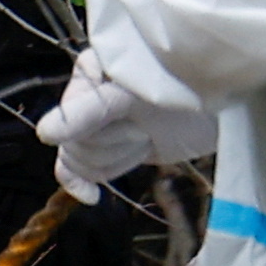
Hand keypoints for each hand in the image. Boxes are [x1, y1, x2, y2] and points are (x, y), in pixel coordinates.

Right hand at [39, 45, 214, 201]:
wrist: (220, 108)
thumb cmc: (189, 89)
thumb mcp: (141, 95)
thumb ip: (92, 110)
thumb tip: (45, 133)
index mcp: (91, 68)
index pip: (70, 114)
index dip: (103, 125)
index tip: (137, 117)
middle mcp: (85, 92)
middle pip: (73, 140)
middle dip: (114, 141)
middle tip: (146, 126)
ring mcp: (93, 123)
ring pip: (77, 159)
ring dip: (117, 156)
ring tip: (145, 138)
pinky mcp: (105, 146)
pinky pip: (71, 171)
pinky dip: (80, 185)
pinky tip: (93, 196)